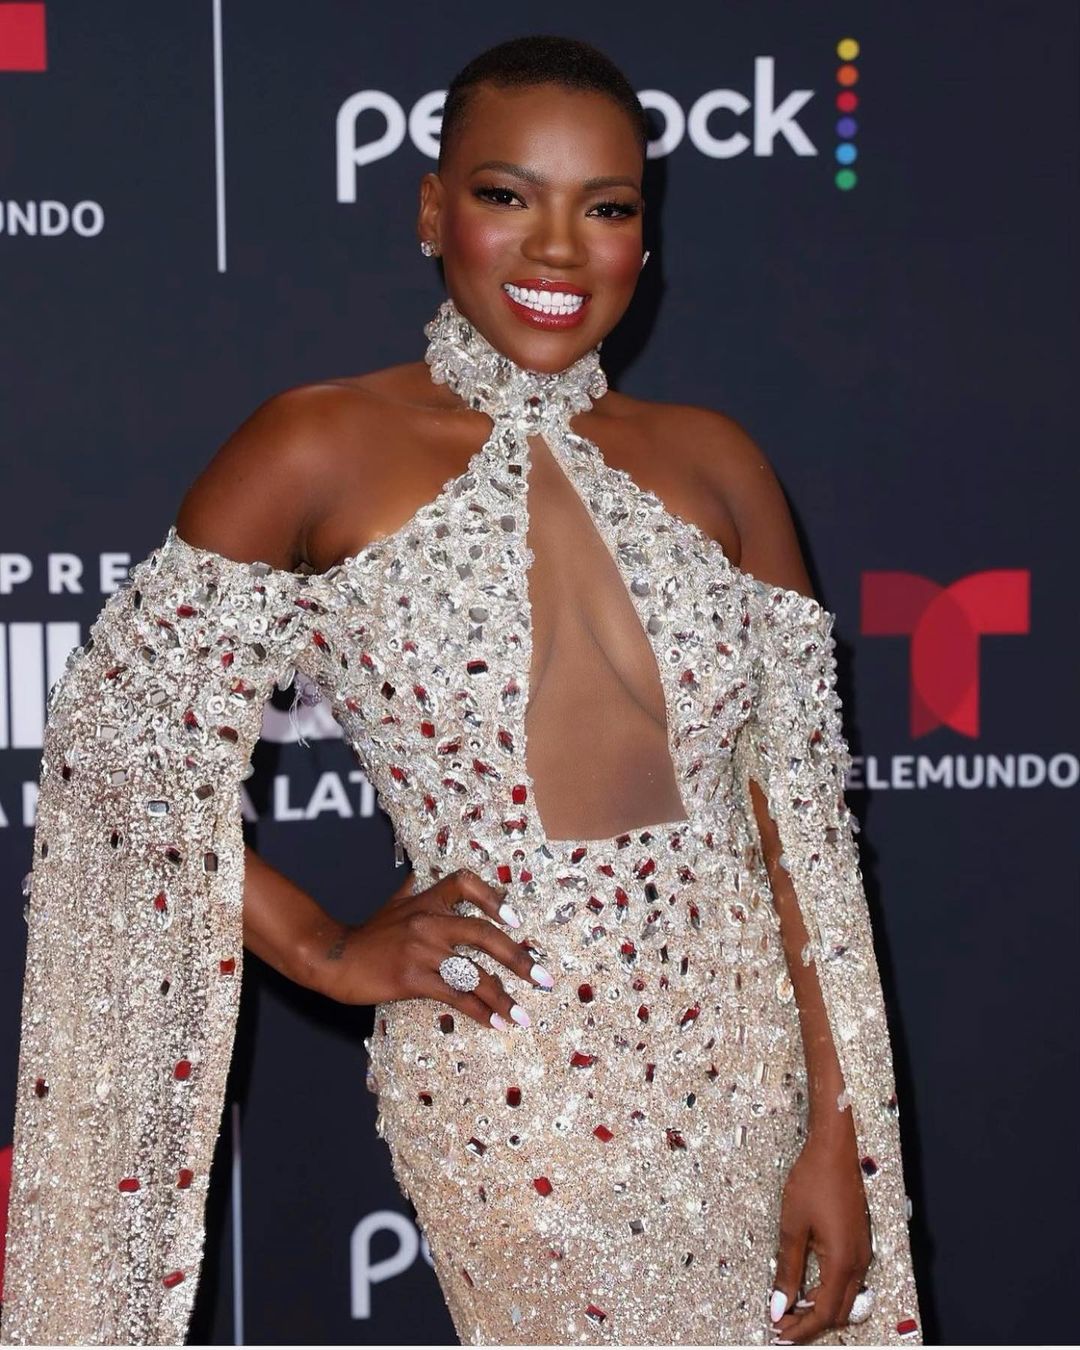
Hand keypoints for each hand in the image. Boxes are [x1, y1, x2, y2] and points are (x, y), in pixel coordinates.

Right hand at [313, 867, 553, 1029]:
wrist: (333, 957)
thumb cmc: (367, 934)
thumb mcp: (393, 903)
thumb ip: (413, 890)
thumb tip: (422, 874)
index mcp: (427, 900)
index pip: (466, 884)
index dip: (494, 899)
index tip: (516, 921)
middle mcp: (429, 921)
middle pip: (485, 935)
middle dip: (520, 959)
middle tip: (544, 978)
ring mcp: (422, 950)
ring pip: (474, 973)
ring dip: (503, 998)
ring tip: (522, 1015)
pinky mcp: (413, 979)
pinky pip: (455, 996)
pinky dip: (479, 1011)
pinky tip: (494, 1023)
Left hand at [768, 1124, 872, 1343]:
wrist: (834, 1148)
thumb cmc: (813, 1181)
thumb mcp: (792, 1227)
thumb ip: (787, 1270)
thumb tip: (779, 1305)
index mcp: (842, 1262)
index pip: (824, 1313)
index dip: (802, 1328)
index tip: (779, 1333)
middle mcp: (858, 1262)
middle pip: (838, 1312)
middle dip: (811, 1323)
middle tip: (782, 1325)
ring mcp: (862, 1252)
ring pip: (845, 1297)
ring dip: (820, 1308)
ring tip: (790, 1307)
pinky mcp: (858, 1242)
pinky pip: (848, 1280)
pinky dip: (828, 1291)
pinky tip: (807, 1285)